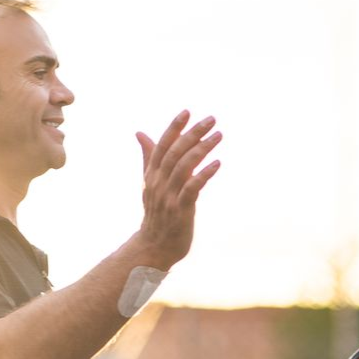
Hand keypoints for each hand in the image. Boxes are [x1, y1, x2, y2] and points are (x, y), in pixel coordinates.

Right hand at [134, 111, 222, 268]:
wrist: (154, 246)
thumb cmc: (156, 214)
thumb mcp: (150, 184)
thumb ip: (148, 158)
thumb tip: (140, 133)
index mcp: (151, 175)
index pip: (162, 145)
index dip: (174, 128)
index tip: (187, 111)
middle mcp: (158, 182)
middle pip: (175, 152)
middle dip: (193, 133)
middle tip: (211, 119)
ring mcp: (169, 196)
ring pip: (184, 166)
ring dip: (202, 149)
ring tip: (218, 135)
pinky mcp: (180, 209)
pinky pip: (193, 188)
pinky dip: (205, 174)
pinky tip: (217, 163)